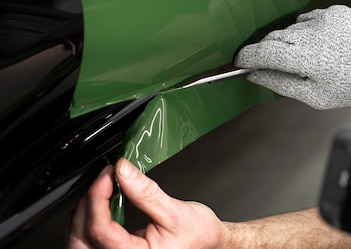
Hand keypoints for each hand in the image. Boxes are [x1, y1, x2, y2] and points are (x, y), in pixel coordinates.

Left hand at [67, 158, 224, 248]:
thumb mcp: (175, 211)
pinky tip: (98, 208)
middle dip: (85, 207)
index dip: (97, 198)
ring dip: (82, 216)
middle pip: (80, 241)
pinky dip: (86, 225)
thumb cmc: (198, 235)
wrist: (209, 244)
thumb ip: (145, 192)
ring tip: (100, 192)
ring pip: (78, 244)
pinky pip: (88, 245)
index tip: (106, 175)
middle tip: (102, 181)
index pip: (100, 231)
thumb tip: (123, 171)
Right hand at [235, 5, 350, 108]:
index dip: (246, 58)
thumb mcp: (316, 96)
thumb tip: (255, 75)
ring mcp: (321, 18)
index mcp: (304, 58)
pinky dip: (309, 31)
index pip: (262, 52)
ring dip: (290, 41)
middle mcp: (309, 33)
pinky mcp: (334, 11)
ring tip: (308, 57)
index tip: (239, 63)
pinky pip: (310, 20)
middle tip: (274, 65)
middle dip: (267, 51)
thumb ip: (282, 84)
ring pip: (291, 29)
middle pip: (273, 38)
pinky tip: (325, 44)